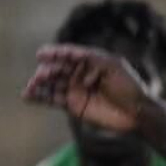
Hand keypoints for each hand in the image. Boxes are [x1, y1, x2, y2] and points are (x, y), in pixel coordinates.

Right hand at [21, 44, 151, 132]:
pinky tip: (28, 96)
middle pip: (57, 69)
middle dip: (47, 71)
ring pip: (51, 84)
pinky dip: (39, 97)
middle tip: (41, 76)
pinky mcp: (72, 105)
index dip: (54, 53)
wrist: (137, 112)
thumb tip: (73, 58)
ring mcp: (75, 89)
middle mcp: (79, 74)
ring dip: (39, 84)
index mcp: (89, 61)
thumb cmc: (129, 86)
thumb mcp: (114, 66)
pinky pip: (52, 99)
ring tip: (30, 87)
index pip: (68, 54)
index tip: (42, 54)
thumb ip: (93, 58)